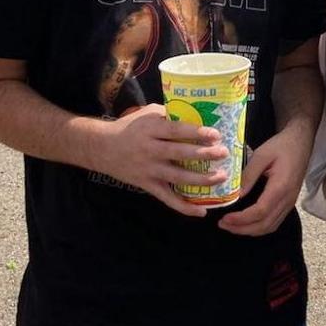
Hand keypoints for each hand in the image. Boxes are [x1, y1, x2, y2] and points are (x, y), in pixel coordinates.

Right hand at [91, 103, 228, 217]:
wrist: (102, 148)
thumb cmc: (129, 127)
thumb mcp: (147, 114)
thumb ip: (169, 115)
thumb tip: (197, 113)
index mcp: (150, 129)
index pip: (176, 131)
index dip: (196, 133)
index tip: (215, 135)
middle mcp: (149, 150)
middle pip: (179, 154)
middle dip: (204, 155)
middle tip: (223, 153)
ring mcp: (148, 169)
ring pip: (177, 178)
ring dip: (201, 180)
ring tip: (221, 177)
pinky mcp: (147, 185)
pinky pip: (167, 198)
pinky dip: (184, 207)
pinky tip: (201, 211)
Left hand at [218, 125, 307, 236]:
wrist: (301, 142)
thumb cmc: (281, 146)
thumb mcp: (261, 155)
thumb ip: (248, 176)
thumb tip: (235, 195)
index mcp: (280, 187)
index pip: (260, 211)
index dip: (241, 219)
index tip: (225, 218)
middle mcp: (287, 199)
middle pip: (265, 224)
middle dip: (242, 229)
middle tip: (223, 225)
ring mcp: (290, 203)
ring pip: (270, 226)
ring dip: (250, 230)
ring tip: (232, 226)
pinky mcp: (289, 203)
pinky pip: (274, 222)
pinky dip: (259, 227)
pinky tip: (247, 223)